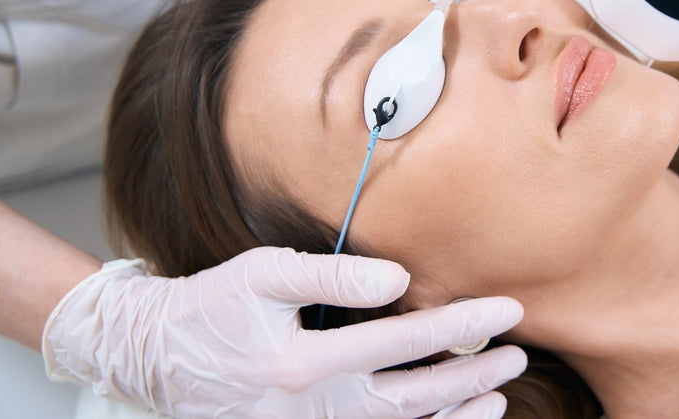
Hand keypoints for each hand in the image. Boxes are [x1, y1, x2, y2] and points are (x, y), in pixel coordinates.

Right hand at [42, 247, 525, 417]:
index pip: (405, 342)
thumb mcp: (264, 275)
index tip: (506, 308)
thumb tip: (398, 279)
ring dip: (454, 414)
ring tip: (497, 395)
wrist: (160, 357)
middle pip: (414, 398)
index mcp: (305, 364)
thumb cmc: (215, 307)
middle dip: (472, 375)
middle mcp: (314, 410)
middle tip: (517, 353)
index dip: (461, 323)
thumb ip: (331, 273)